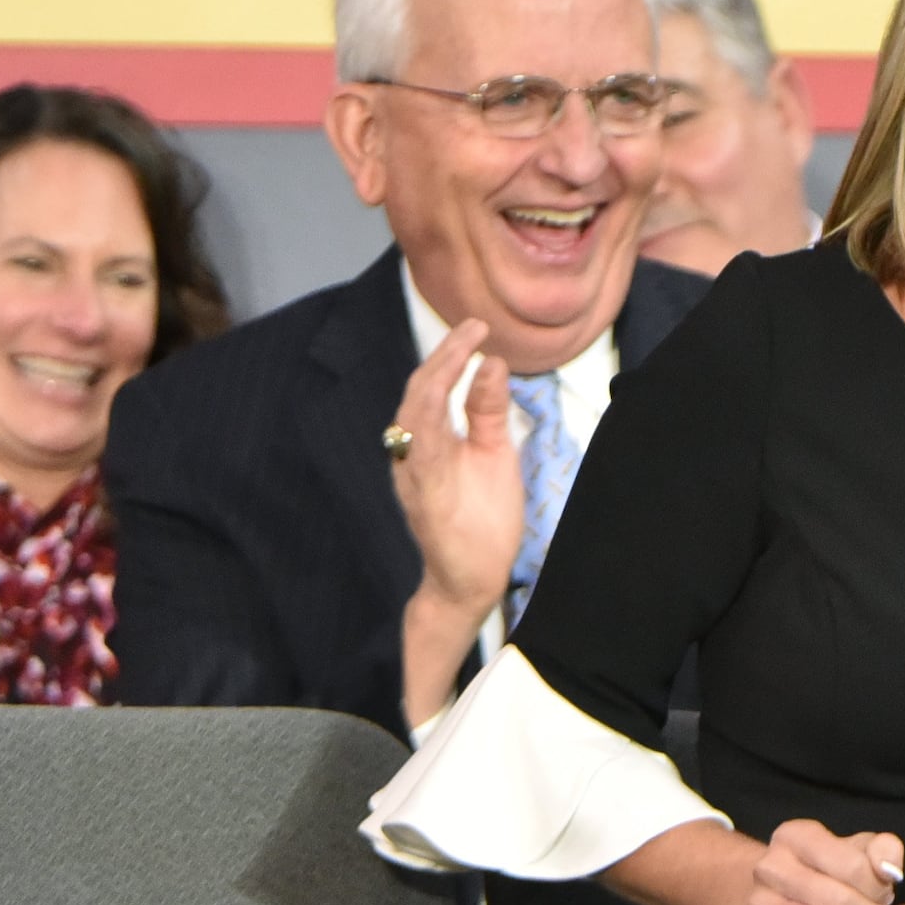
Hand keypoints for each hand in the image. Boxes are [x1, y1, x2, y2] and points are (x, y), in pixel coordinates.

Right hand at [395, 320, 523, 615]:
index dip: (450, 355)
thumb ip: (487, 410)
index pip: (432, 388)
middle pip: (417, 397)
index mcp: (428, 442)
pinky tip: (442, 406)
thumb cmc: (480, 516)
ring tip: (459, 353)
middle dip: (442, 359)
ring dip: (434, 384)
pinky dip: (428, 432)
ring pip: (411, 423)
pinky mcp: (427, 504)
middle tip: (473, 328)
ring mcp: (415, 480)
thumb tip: (493, 362)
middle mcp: (412, 457)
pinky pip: (420, 463)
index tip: (478, 325)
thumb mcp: (493, 452)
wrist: (471, 579)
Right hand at [743, 817, 904, 904]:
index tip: (885, 895)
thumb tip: (889, 872)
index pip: (852, 864)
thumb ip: (883, 850)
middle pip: (837, 900)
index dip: (878, 886)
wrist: (781, 896)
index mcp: (795, 835)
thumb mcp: (861, 849)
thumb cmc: (831, 870)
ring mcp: (757, 904)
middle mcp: (769, 866)